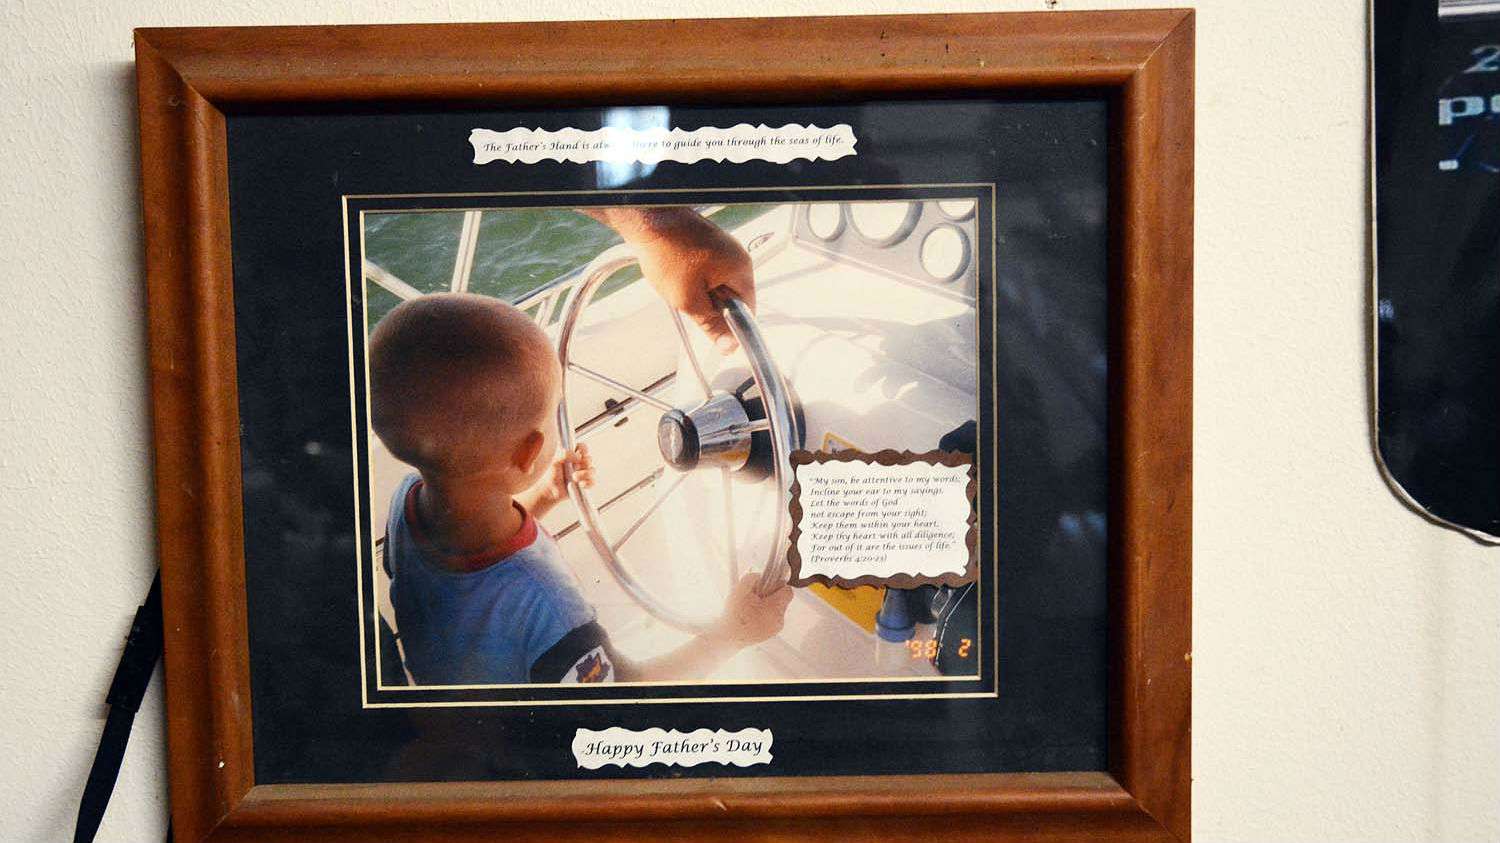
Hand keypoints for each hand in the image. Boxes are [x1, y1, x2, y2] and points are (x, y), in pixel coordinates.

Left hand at [527, 444, 592, 516]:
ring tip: (574, 478)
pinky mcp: (585, 484)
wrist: (550, 490)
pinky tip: (580, 484)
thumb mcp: (555, 461)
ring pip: (592, 470)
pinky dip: (587, 483)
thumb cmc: (552, 474)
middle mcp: (580, 464)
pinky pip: (592, 482)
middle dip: (584, 463)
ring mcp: (583, 474)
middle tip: (575, 467)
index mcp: (573, 455)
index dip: (583, 449)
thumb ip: (565, 454)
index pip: (583, 447)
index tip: (579, 452)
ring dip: (584, 474)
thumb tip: (578, 456)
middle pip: (589, 459)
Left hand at [585, 207, 755, 353]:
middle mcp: (736, 256)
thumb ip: (711, 325)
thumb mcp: (688, 299)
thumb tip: (729, 345)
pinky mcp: (708, 245)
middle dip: (711, 306)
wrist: (647, 220)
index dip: (731, 325)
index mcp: (740, 268)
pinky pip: (708, 272)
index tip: (716, 333)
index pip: (748, 310)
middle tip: (689, 303)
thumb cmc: (667, 251)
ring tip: (680, 285)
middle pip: (732, 297)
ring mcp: (723, 248)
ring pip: (718, 285)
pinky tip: (677, 274)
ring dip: (700, 293)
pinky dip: (694, 279)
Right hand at [711, 572, 793, 646]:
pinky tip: (749, 616)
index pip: (787, 591)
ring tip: (749, 607)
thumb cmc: (734, 615)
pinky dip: (762, 615)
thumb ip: (753, 578)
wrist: (727, 637)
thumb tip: (759, 577)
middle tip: (754, 596)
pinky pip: (770, 619)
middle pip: (780, 600)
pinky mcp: (768, 635)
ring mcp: (774, 629)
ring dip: (765, 606)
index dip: (777, 585)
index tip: (767, 584)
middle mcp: (778, 619)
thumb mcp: (741, 588)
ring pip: (775, 610)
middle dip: (769, 595)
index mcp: (775, 608)